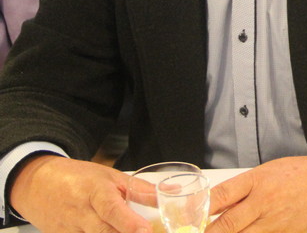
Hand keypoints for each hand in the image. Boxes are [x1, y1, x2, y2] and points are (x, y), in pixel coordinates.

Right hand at [10, 154, 150, 232]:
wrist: (38, 184)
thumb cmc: (79, 178)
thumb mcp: (112, 177)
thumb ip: (141, 190)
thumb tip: (171, 192)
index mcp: (95, 191)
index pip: (111, 209)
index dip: (129, 223)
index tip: (145, 230)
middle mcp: (80, 213)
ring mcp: (69, 230)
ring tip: (134, 232)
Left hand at [207, 156, 306, 232]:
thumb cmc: (297, 174)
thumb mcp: (265, 172)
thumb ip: (241, 190)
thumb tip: (215, 205)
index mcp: (257, 182)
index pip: (221, 196)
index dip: (200, 210)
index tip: (189, 218)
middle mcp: (264, 203)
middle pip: (227, 225)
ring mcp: (275, 223)